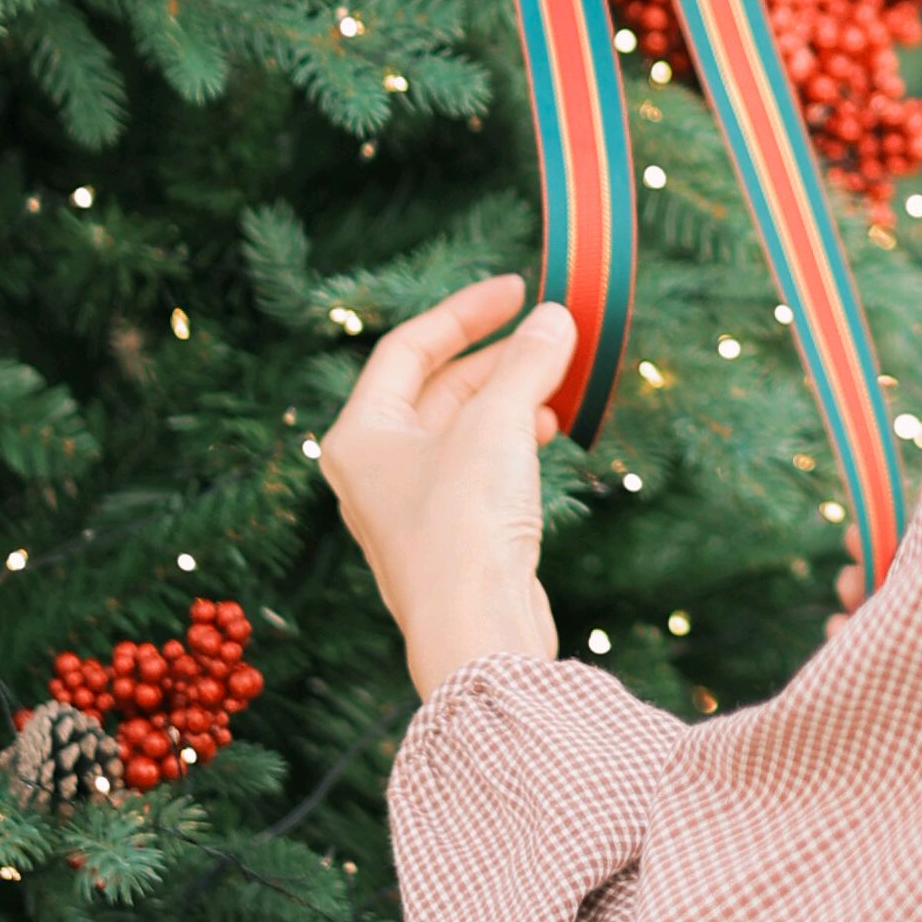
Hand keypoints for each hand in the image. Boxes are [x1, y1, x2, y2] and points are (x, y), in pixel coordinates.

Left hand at [325, 275, 569, 699]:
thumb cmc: (464, 525)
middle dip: (498, 357)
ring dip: (512, 397)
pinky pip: (480, 466)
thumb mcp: (498, 424)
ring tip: (560, 380)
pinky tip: (552, 430)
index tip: (518, 289)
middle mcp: (375, 469)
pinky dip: (515, 439)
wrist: (475, 633)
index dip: (465, 311)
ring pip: (463, 428)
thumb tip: (555, 318)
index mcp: (361, 435)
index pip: (408, 348)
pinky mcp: (450, 537)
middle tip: (552, 334)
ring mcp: (411, 506)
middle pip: (438, 387)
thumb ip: (527, 363)